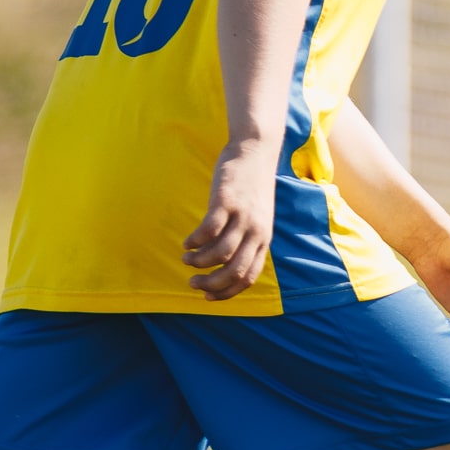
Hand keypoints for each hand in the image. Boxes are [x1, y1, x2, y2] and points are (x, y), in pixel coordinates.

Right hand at [182, 141, 279, 298]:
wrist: (256, 152)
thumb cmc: (251, 188)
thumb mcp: (256, 218)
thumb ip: (245, 239)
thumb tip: (224, 263)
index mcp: (263, 240)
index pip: (247, 277)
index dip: (226, 292)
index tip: (208, 296)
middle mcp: (256, 232)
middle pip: (233, 271)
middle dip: (210, 284)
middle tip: (192, 283)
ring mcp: (242, 217)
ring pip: (219, 253)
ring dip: (198, 262)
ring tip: (186, 259)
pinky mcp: (226, 202)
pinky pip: (208, 230)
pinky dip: (195, 241)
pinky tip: (187, 242)